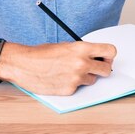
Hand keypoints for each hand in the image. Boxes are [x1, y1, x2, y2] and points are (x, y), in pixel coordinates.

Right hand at [0, 41, 115, 94]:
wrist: (24, 64)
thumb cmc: (41, 54)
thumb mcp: (64, 45)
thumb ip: (81, 51)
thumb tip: (94, 56)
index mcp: (81, 48)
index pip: (110, 51)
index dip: (108, 55)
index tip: (104, 57)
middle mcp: (82, 63)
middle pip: (107, 69)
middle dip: (102, 68)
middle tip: (94, 67)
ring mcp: (76, 78)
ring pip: (93, 80)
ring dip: (86, 77)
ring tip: (70, 71)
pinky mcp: (70, 90)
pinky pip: (79, 88)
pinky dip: (73, 84)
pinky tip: (61, 78)